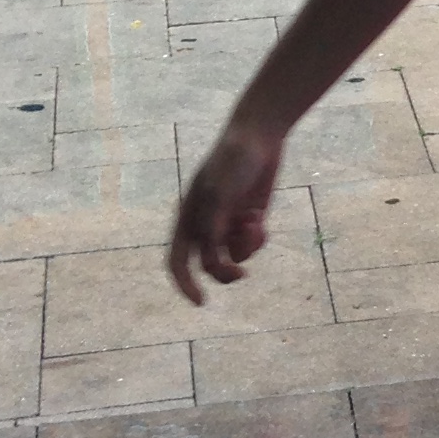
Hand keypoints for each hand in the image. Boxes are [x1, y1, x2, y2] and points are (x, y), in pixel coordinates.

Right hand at [167, 112, 286, 303]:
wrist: (259, 136)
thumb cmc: (234, 159)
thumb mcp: (221, 190)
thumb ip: (215, 222)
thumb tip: (212, 254)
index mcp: (187, 217)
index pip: (178, 261)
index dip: (185, 285)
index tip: (201, 302)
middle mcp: (205, 224)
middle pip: (208, 266)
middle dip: (224, 273)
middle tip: (241, 274)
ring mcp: (228, 223)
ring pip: (233, 257)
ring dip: (245, 249)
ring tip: (254, 226)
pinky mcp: (249, 219)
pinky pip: (250, 245)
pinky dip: (256, 240)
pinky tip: (260, 222)